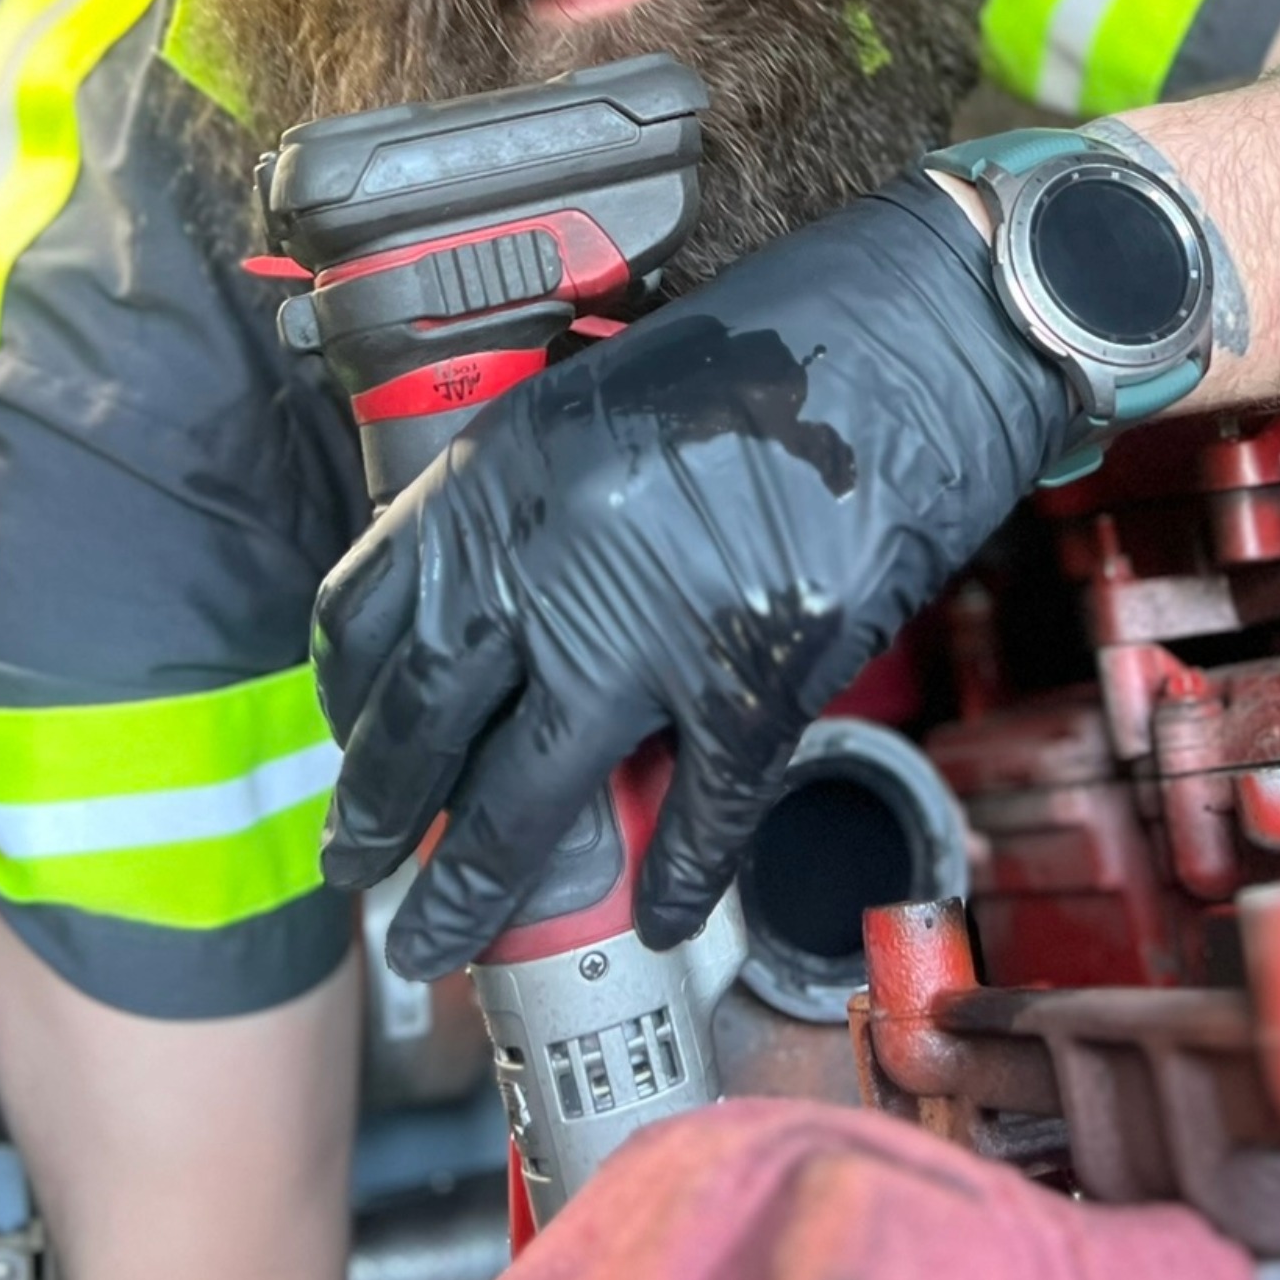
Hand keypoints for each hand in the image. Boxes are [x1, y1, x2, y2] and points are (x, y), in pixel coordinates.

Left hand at [313, 177, 1070, 978]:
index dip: (349, 693)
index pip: (372, 609)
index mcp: (505, 470)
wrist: (929, 331)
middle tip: (350, 873)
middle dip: (378, 817)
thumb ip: (541, 507)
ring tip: (440, 949)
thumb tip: (500, 619)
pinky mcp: (755, 677)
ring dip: (474, 892)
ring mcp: (650, 626)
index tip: (350, 738)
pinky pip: (697, 811)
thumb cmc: (783, 346)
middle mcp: (552, 554)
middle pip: (426, 723)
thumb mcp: (609, 402)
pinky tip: (661, 920)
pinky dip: (676, 878)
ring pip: (528, 800)